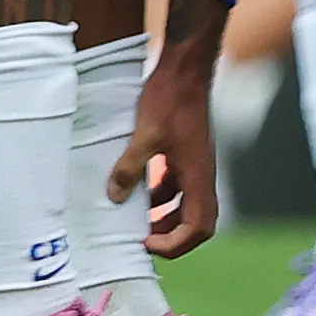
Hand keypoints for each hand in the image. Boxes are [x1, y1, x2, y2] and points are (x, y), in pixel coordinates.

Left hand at [117, 0, 228, 259]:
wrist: (184, 70)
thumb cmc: (170, 99)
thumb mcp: (145, 134)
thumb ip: (130, 166)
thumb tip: (113, 197)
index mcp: (199, 177)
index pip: (198, 227)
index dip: (176, 244)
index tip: (148, 245)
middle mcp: (202, 176)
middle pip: (196, 223)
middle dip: (172, 237)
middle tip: (142, 243)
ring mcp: (195, 165)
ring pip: (186, 205)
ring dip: (164, 218)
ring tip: (135, 223)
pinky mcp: (186, 154)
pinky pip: (176, 186)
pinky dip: (159, 196)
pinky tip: (135, 192)